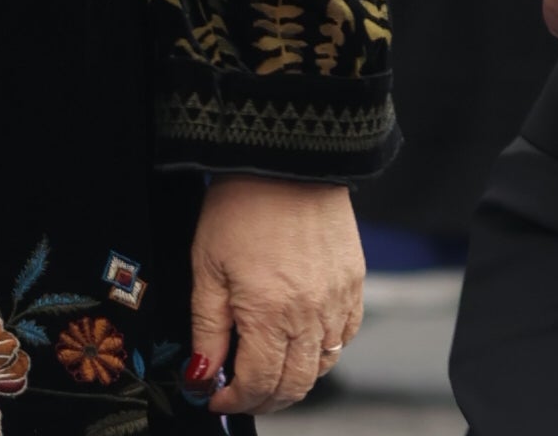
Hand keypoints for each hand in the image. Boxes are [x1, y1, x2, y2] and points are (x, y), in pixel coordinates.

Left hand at [186, 176, 362, 414]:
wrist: (287, 156)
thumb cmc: (241, 204)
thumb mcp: (207, 267)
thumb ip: (207, 329)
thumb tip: (202, 376)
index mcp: (269, 313)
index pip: (258, 385)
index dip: (235, 400)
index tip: (217, 396)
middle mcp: (310, 315)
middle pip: (295, 386)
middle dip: (264, 400)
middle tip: (242, 393)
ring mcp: (338, 300)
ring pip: (324, 367)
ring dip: (295, 378)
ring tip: (269, 368)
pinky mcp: (355, 283)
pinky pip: (345, 337)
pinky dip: (325, 351)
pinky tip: (302, 341)